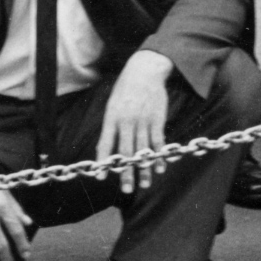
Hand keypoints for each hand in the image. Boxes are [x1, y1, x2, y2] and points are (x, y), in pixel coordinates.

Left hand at [95, 52, 172, 194]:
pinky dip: (158, 156)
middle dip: (126, 172)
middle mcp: (127, 121)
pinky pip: (158, 142)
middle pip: (126, 151)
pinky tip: (159, 169)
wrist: (144, 71)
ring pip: (143, 150)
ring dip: (144, 169)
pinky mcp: (156, 119)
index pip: (105, 143)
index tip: (100, 177)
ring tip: (144, 184)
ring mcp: (143, 120)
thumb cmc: (125, 90)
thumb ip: (110, 128)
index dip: (103, 161)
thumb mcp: (112, 105)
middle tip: (126, 190)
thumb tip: (103, 152)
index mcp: (112, 117)